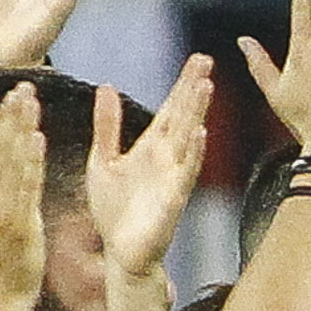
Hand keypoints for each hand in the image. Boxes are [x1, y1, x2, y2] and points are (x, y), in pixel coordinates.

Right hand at [0, 73, 50, 310]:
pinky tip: (37, 139)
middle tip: (24, 86)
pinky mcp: (20, 226)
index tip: (11, 95)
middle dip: (12, 116)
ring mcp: (2, 212)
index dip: (0, 121)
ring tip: (33, 103)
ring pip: (12, 163)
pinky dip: (31, 163)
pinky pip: (26, 188)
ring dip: (23, 130)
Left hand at [88, 57, 212, 278]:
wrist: (120, 252)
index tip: (198, 59)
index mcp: (151, 147)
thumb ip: (107, 125)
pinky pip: (186, 173)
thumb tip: (107, 86)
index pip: (171, 109)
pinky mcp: (173, 200)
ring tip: (206, 86)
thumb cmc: (114, 209)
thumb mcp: (102, 160)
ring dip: (197, 113)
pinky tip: (201, 133)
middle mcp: (167, 158)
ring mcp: (173, 178)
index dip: (183, 84)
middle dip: (194, 89)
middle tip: (207, 60)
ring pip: (188, 138)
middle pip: (184, 117)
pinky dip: (195, 153)